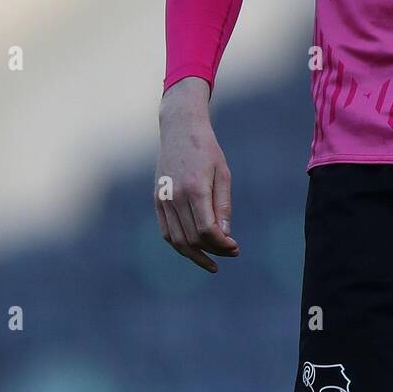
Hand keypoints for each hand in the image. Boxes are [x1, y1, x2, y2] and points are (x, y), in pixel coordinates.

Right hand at [155, 77, 239, 271]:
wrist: (180, 129)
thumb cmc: (207, 149)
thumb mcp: (223, 173)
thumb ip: (223, 205)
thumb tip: (225, 235)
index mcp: (195, 188)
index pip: (207, 229)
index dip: (221, 244)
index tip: (235, 247)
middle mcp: (175, 196)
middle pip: (192, 238)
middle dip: (213, 250)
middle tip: (231, 253)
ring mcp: (163, 199)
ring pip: (176, 240)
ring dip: (195, 255)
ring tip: (212, 262)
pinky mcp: (157, 200)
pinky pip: (166, 231)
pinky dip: (179, 244)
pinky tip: (194, 250)